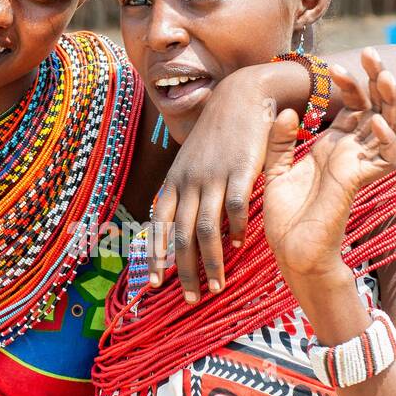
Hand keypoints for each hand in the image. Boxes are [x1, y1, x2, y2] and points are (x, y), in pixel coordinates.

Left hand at [147, 62, 308, 302]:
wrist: (241, 96)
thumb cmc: (218, 134)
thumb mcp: (192, 161)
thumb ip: (187, 191)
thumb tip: (182, 224)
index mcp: (174, 181)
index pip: (158, 226)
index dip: (155, 256)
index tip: (154, 284)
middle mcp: (188, 181)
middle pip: (181, 236)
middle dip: (183, 272)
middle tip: (190, 300)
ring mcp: (213, 176)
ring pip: (206, 229)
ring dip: (210, 262)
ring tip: (216, 286)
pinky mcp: (240, 170)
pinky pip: (235, 209)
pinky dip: (236, 231)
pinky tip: (240, 247)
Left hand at [263, 48, 395, 291]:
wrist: (291, 251)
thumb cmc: (285, 216)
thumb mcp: (274, 170)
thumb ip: (279, 141)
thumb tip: (286, 111)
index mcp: (332, 146)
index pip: (352, 106)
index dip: (348, 84)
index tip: (334, 64)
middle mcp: (351, 152)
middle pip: (376, 107)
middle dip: (376, 79)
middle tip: (372, 52)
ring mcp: (359, 166)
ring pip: (389, 127)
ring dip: (390, 102)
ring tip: (386, 77)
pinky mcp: (361, 183)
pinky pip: (385, 157)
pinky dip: (385, 138)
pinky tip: (377, 121)